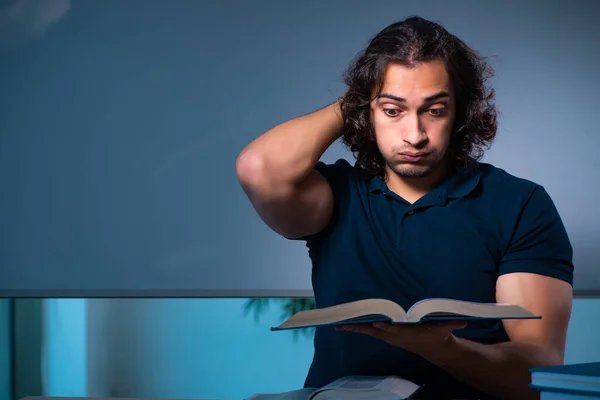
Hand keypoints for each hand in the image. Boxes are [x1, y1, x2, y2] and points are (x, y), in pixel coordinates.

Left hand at [336, 320, 466, 358]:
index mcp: (408, 333)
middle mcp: (395, 337)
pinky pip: (368, 331)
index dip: (387, 328)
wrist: (434, 348)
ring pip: (369, 332)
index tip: (378, 323)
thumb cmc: (438, 334)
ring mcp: (389, 337)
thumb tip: (463, 320)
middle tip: (347, 325)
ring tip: (339, 325)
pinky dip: (356, 328)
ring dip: (354, 328)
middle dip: (362, 328)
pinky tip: (342, 326)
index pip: (396, 330)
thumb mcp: (446, 329)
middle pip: (377, 332)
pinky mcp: (385, 335)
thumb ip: (452, 323)